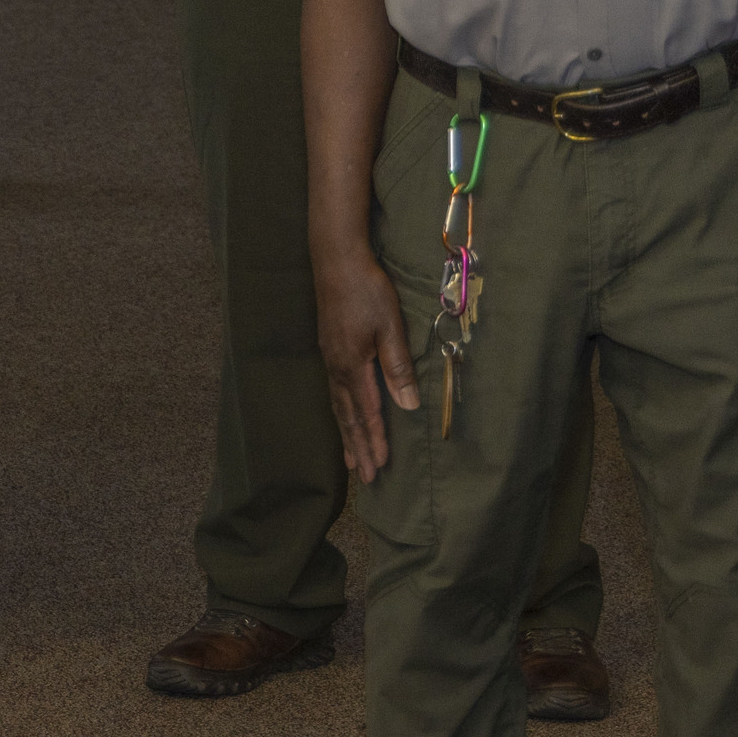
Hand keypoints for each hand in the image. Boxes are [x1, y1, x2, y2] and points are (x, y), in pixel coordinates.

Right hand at [313, 236, 419, 484]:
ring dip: (347, 435)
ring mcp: (331, 359)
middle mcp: (337, 368)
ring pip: (338, 407)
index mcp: (353, 366)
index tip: (381, 467)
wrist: (335, 259)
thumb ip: (397, 368)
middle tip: (367, 477)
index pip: (366, 413)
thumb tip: (407, 406)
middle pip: (348, 417)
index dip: (375, 440)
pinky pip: (334, 392)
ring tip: (353, 459)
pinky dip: (341, 414)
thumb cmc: (367, 290)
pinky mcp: (330, 349)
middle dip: (359, 447)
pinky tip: (344, 416)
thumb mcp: (390, 328)